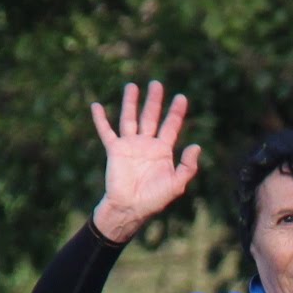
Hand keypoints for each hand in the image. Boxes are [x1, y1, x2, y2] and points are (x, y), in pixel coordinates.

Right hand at [89, 81, 201, 241]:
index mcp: (163, 151)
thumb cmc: (154, 200)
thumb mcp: (176, 185)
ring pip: (130, 118)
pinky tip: (96, 106)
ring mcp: (130, 145)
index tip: (181, 97)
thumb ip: (188, 167)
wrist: (130, 208)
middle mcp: (146, 145)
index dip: (176, 112)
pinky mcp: (115, 150)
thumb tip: (196, 145)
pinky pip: (106, 131)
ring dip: (131, 102)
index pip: (171, 126)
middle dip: (154, 101)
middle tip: (157, 84)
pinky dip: (100, 119)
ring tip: (132, 86)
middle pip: (151, 117)